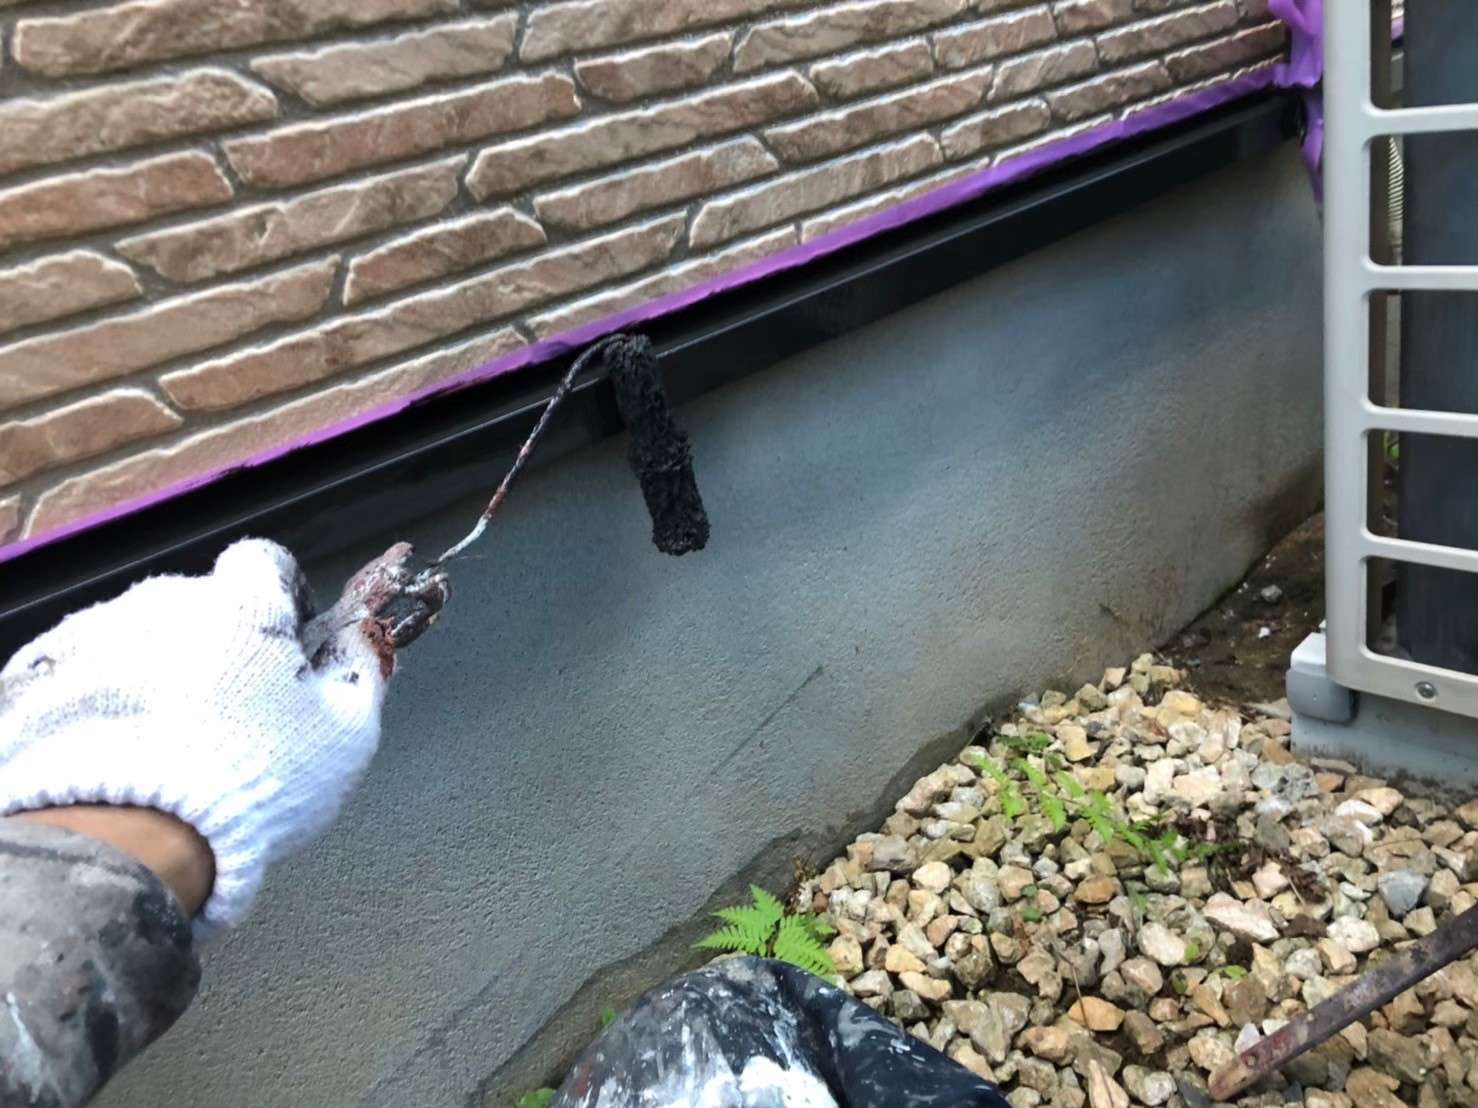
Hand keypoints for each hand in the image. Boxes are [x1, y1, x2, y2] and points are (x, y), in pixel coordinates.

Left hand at [0, 539, 397, 932]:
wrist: (134, 840)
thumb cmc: (258, 782)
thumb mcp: (347, 734)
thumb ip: (362, 671)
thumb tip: (367, 642)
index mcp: (243, 603)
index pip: (264, 563)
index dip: (280, 599)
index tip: (285, 645)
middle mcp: (166, 601)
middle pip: (200, 604)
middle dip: (218, 643)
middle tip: (234, 711)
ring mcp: (97, 634)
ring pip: (141, 636)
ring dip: (159, 669)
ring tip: (173, 741)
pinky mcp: (44, 676)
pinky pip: (86, 673)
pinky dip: (106, 700)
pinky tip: (125, 749)